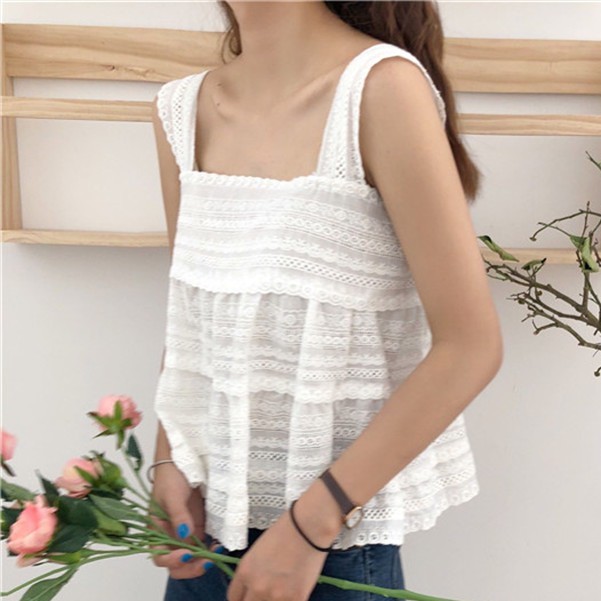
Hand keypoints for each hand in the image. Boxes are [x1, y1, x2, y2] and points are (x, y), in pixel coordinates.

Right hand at [148, 461, 220, 578]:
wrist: (183, 458)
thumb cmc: (171, 475)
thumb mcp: (172, 494)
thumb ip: (178, 515)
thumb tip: (185, 536)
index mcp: (157, 530)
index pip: (160, 556)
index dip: (171, 561)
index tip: (185, 555)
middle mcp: (170, 534)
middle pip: (177, 562)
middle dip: (191, 567)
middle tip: (206, 562)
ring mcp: (186, 531)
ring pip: (193, 556)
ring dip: (203, 559)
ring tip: (216, 552)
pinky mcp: (199, 524)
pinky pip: (204, 543)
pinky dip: (211, 547)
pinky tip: (220, 544)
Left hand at [226, 492, 340, 600]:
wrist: (308, 527)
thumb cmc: (285, 531)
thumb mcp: (259, 551)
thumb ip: (254, 572)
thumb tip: (255, 586)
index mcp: (245, 572)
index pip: (234, 598)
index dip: (242, 598)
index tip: (248, 597)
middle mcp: (257, 586)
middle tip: (266, 595)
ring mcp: (276, 596)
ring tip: (282, 590)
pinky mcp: (296, 599)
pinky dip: (291, 600)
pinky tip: (295, 590)